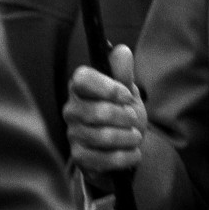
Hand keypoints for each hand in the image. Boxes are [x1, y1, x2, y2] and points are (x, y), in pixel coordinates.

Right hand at [63, 45, 146, 183]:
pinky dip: (125, 156)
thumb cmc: (122, 112)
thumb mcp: (127, 91)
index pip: (83, 79)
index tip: (128, 96)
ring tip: (136, 136)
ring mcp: (73, 134)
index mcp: (80, 87)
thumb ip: (123, 72)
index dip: (108, 87)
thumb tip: (121, 50)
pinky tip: (134, 153)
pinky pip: (103, 159)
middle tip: (134, 118)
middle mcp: (72, 110)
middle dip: (123, 116)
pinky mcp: (79, 158)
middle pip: (96, 112)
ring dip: (127, 138)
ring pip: (102, 137)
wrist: (123, 146)